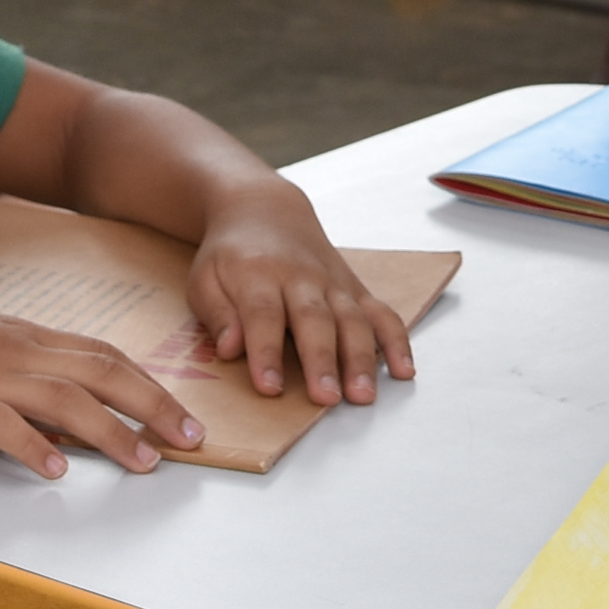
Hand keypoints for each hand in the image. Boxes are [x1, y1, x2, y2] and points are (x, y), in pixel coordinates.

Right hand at [0, 293, 200, 476]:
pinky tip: (56, 470)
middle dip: (154, 406)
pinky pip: (0, 424)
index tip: (184, 414)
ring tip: (143, 462)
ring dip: (111, 432)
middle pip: (103, 373)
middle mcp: (17, 353)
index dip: (151, 384)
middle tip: (191, 440)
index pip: (105, 356)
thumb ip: (26, 373)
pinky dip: (32, 446)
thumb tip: (69, 413)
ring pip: (64, 399)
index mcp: (27, 340)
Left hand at [186, 187, 417, 405]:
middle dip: (322, 359)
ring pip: (352, 319)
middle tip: (326, 397)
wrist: (265, 210)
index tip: (270, 387)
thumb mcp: (205, 278)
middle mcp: (301, 277)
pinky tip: (404, 369)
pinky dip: (396, 340)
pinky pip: (381, 312)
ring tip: (363, 394)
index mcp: (257, 274)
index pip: (263, 315)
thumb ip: (217, 313)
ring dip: (360, 358)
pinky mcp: (355, 288)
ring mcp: (333, 282)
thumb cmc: (230, 254)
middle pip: (314, 319)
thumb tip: (230, 349)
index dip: (266, 352)